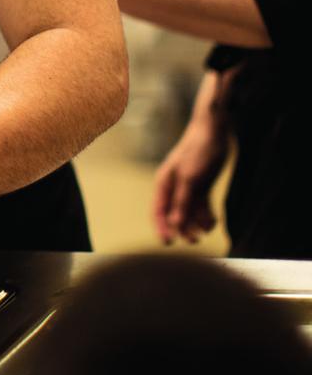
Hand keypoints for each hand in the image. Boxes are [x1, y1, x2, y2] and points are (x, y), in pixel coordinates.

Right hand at [152, 116, 229, 244]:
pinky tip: (213, 222)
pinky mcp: (202, 185)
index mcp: (165, 182)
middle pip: (175, 213)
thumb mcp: (191, 178)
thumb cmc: (198, 151)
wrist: (215, 131)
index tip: (168, 243)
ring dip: (196, 222)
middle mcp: (175, 186)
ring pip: (189, 211)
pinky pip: (202, 206)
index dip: (161, 226)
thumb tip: (175, 224)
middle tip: (194, 241)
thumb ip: (182, 202)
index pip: (159, 209)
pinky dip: (206, 215)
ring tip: (206, 230)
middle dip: (183, 228)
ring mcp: (189, 186)